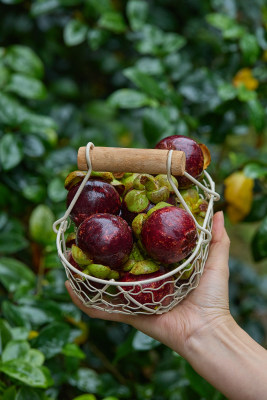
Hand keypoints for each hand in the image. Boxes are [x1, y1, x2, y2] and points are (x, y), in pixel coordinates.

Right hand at [65, 211, 232, 356]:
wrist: (207, 331)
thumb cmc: (212, 298)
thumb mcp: (215, 262)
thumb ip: (216, 238)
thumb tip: (218, 211)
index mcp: (160, 268)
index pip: (140, 248)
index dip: (129, 234)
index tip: (119, 216)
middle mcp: (144, 281)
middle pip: (118, 264)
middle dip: (103, 251)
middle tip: (90, 234)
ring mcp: (134, 297)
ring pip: (104, 284)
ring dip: (86, 273)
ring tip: (71, 256)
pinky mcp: (128, 312)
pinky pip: (102, 308)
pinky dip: (83, 300)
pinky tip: (70, 285)